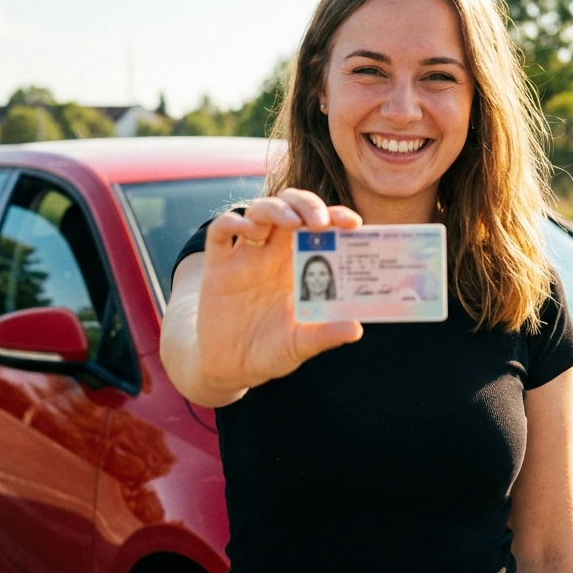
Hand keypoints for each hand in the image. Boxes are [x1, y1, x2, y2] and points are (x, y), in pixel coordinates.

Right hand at [194, 189, 362, 400]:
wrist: (228, 368)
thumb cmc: (270, 351)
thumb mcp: (299, 346)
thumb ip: (324, 335)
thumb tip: (356, 329)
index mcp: (300, 266)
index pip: (320, 227)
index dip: (336, 217)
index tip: (353, 223)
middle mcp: (274, 254)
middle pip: (292, 208)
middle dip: (307, 204)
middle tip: (320, 221)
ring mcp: (245, 257)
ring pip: (258, 210)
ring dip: (276, 208)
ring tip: (291, 223)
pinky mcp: (216, 266)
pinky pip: (219, 230)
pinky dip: (232, 222)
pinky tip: (248, 230)